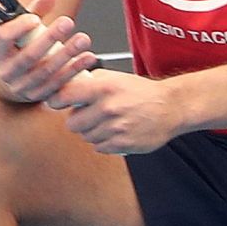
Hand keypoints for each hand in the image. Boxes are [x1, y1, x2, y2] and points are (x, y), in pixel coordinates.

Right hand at [0, 0, 98, 104]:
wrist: (15, 81)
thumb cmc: (20, 48)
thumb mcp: (22, 29)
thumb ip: (35, 10)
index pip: (4, 38)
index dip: (18, 28)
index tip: (35, 18)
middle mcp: (7, 71)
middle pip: (29, 55)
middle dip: (50, 38)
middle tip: (68, 22)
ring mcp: (22, 86)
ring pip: (46, 71)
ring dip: (67, 55)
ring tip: (83, 39)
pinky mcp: (39, 96)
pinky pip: (58, 84)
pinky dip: (74, 71)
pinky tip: (87, 58)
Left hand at [49, 69, 185, 155]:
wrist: (170, 107)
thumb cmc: (141, 92)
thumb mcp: (115, 78)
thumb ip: (89, 82)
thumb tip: (64, 85)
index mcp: (104, 89)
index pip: (65, 97)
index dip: (56, 101)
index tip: (56, 103)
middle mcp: (108, 109)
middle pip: (72, 124)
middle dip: (77, 120)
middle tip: (87, 115)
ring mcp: (115, 128)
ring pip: (86, 137)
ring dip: (91, 131)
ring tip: (106, 122)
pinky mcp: (123, 144)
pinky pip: (99, 147)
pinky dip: (103, 142)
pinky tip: (114, 132)